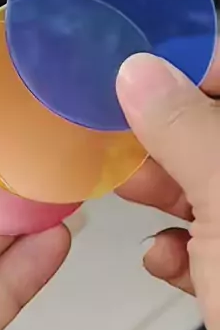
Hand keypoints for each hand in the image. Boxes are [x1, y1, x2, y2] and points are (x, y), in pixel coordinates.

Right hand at [116, 50, 219, 329]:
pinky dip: (183, 249)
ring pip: (210, 188)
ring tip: (131, 196)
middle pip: (213, 134)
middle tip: (119, 147)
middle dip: (165, 140)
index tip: (132, 79)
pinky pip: (213, 244)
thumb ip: (184, 126)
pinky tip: (164, 262)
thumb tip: (136, 67)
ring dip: (166, 194)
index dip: (189, 69)